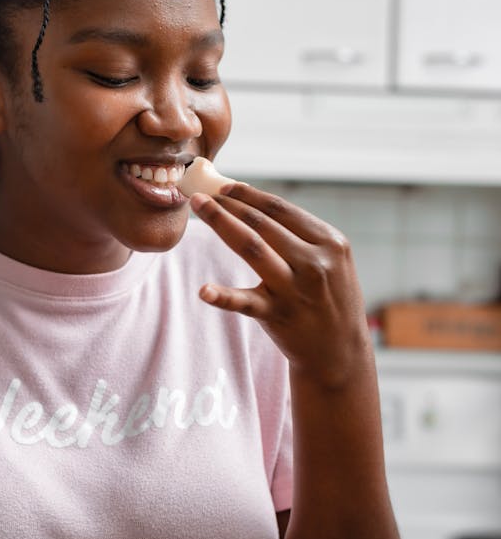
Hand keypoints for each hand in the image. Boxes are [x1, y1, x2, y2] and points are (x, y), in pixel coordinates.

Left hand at [189, 183, 369, 387]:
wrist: (340, 352)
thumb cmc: (329, 298)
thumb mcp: (332, 261)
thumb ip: (303, 236)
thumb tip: (256, 205)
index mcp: (330, 242)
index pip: (281, 210)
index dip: (249, 195)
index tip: (225, 186)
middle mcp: (314, 262)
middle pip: (263, 223)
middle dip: (229, 203)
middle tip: (202, 192)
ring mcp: (296, 289)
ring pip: (252, 247)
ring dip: (221, 222)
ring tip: (198, 207)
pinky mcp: (278, 315)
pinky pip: (245, 302)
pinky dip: (223, 296)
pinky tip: (204, 290)